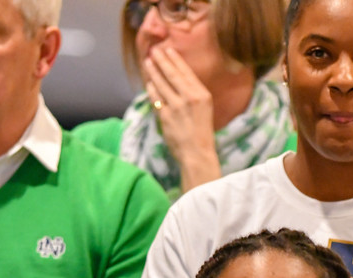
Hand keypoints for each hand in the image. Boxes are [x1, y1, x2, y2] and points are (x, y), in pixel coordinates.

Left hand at [144, 46, 221, 191]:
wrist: (197, 153)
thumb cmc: (202, 133)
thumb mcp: (205, 109)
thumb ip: (193, 95)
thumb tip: (178, 82)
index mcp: (202, 95)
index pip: (186, 72)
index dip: (176, 59)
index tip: (168, 49)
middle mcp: (190, 97)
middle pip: (172, 74)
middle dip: (162, 60)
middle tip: (153, 51)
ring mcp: (177, 106)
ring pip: (162, 84)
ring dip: (153, 71)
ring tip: (148, 62)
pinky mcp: (166, 116)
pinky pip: (156, 98)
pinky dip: (151, 89)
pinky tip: (148, 83)